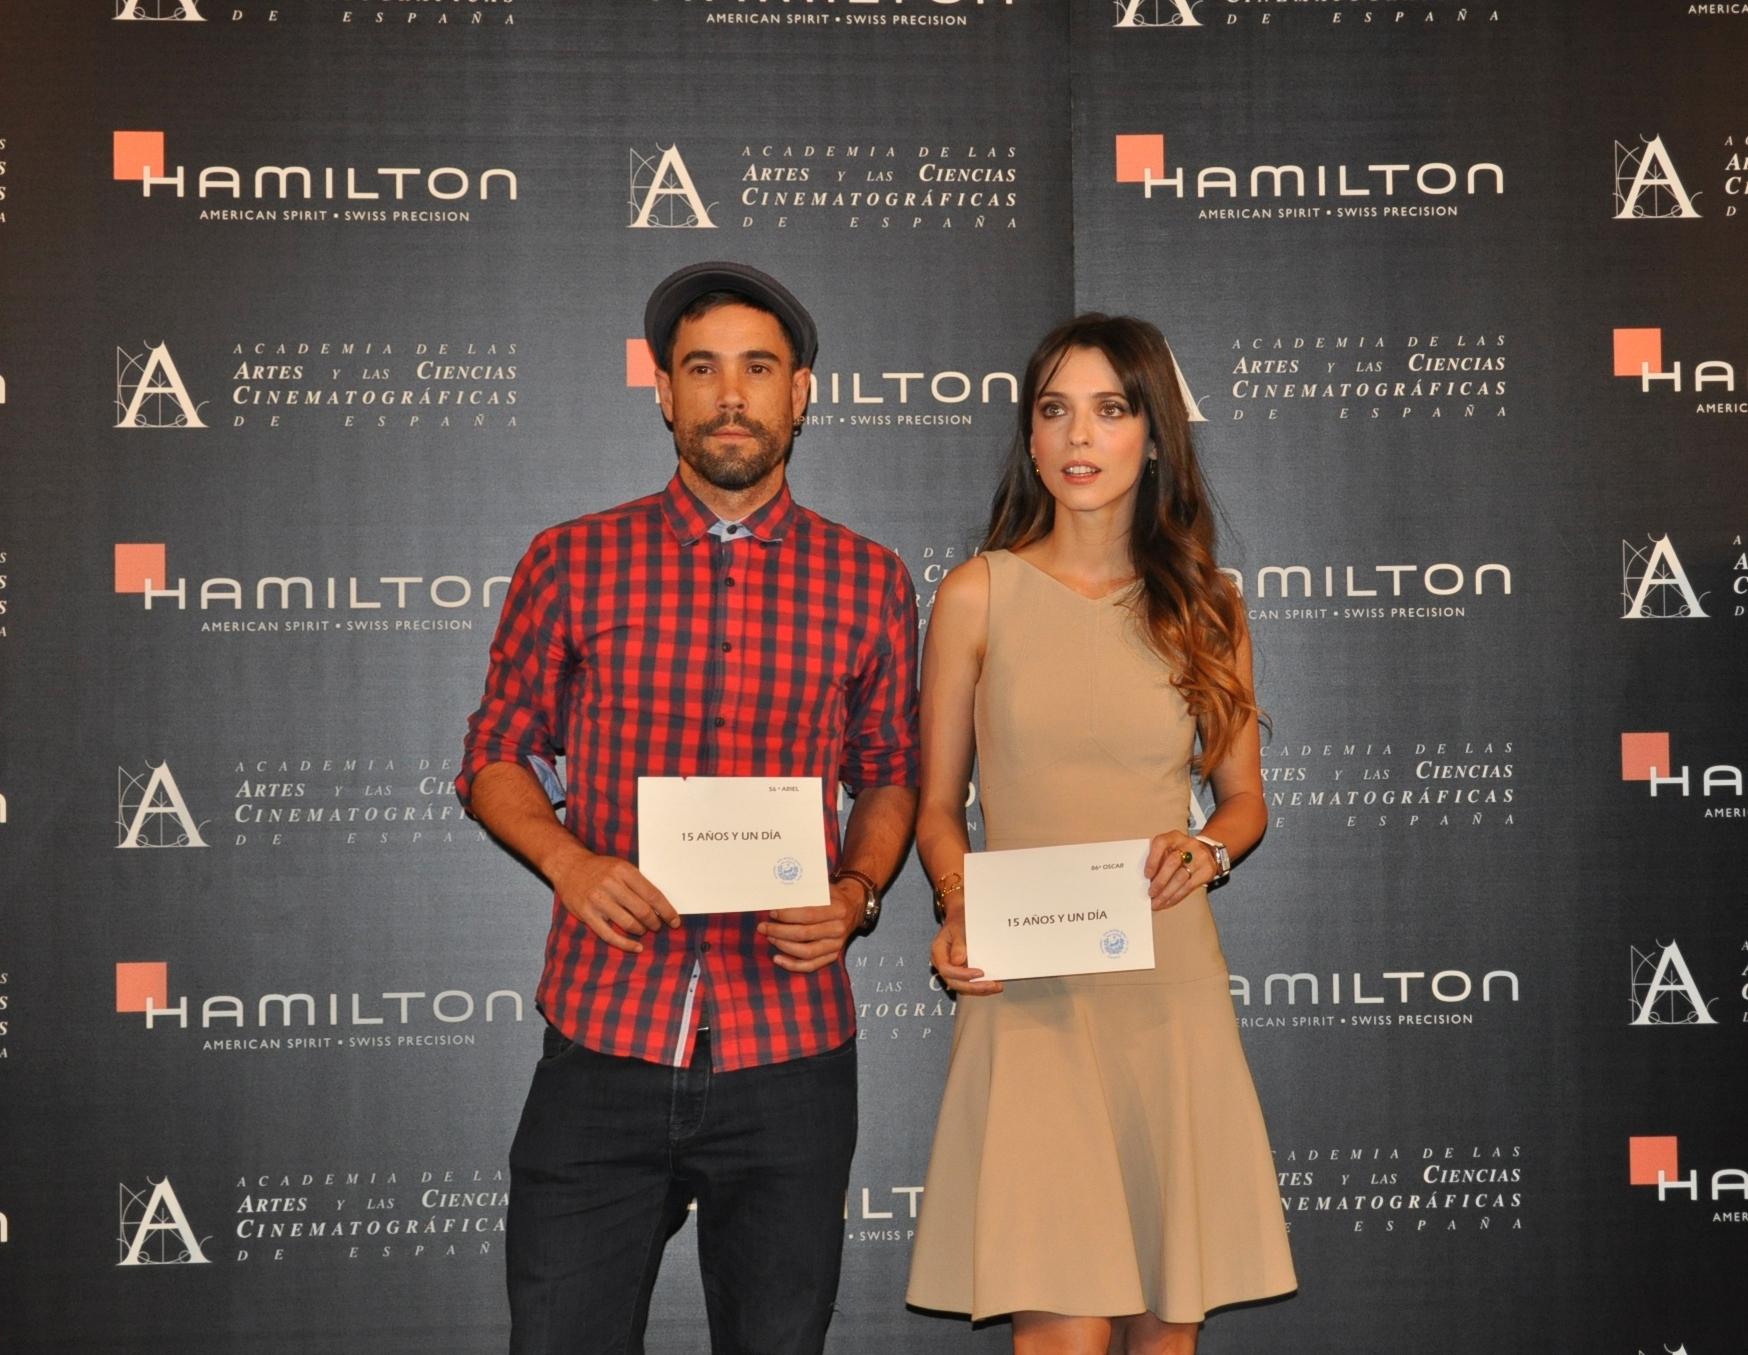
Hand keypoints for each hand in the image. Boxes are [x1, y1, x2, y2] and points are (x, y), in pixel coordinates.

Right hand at [552, 849, 678, 952]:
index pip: (652, 894)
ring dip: (641, 930)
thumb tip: (660, 907)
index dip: (667, 911)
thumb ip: (638, 884)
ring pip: (628, 923)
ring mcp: (598, 900)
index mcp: (624, 871)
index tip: (674, 921)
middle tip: (657, 926)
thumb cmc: (600, 868)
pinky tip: (636, 947)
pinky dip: (626, 944)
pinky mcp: (587, 914)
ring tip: (643, 930)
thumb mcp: (621, 867)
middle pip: (642, 910)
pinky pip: (610, 935)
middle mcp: (611, 884)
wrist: (569, 866)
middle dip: (654, 922)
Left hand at [759, 877, 862, 973]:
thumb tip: (778, 896)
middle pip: (804, 934)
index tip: (772, 912)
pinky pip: (811, 966)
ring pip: (806, 952)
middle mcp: (839, 929)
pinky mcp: (833, 956)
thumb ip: (805, 892)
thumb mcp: (823, 888)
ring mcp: (836, 945)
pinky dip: (792, 965)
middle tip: (763, 927)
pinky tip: (778, 958)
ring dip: (784, 946)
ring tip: (770, 937)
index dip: (788, 915)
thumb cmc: (832, 896)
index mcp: (837, 909)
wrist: (853, 907)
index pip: (809, 914)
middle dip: (779, 931)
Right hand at [929, 912, 1002, 996]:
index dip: (963, 974)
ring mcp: (951, 969)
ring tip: (997, 986)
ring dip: (979, 989)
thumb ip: (958, 944)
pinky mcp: (960, 972)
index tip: (981, 973)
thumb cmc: (959, 921)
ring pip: (962, 986)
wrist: (960, 918)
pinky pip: (968, 983)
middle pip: (954, 982)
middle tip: (992, 985)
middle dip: (974, 987)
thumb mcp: (958, 927)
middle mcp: (942, 964)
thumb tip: (959, 961)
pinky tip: (994, 984)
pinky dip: (980, 985)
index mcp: (938, 952)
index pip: (947, 970)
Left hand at [1144, 831, 1214, 910]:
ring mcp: (1199, 857)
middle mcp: (1188, 845)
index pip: (1161, 843)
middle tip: (1151, 893)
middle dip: (1159, 881)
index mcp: (1174, 837)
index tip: (1146, 875)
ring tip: (1157, 901)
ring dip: (1166, 893)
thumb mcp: (1170, 848)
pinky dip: (1175, 897)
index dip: (1152, 860)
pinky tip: (1168, 902)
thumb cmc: (1183, 851)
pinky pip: (1189, 887)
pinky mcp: (1207, 871)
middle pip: (1172, 863)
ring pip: (1180, 878)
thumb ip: (1159, 859)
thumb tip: (1146, 880)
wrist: (1208, 851)